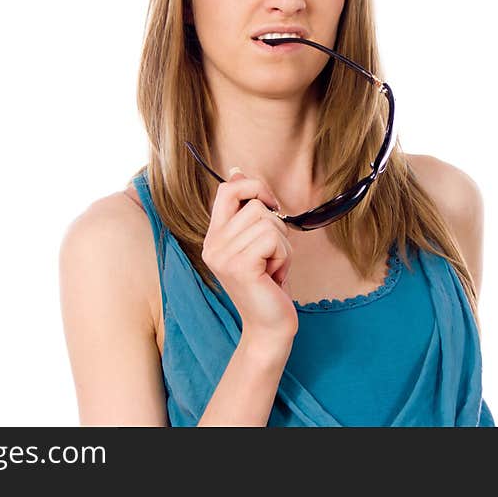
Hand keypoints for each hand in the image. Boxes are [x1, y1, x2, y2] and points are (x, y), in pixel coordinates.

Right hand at [201, 167, 297, 345]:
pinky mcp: (240, 266)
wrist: (269, 326)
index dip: (253, 187)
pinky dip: (284, 256)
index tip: (270, 204)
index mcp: (213, 237)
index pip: (226, 191)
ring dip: (282, 245)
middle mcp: (212, 245)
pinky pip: (274, 238)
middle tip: (271, 256)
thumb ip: (246, 209)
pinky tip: (275, 276)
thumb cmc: (268, 284)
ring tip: (272, 268)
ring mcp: (223, 256)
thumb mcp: (256, 242)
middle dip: (276, 227)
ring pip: (268, 221)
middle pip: (255, 204)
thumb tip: (236, 171)